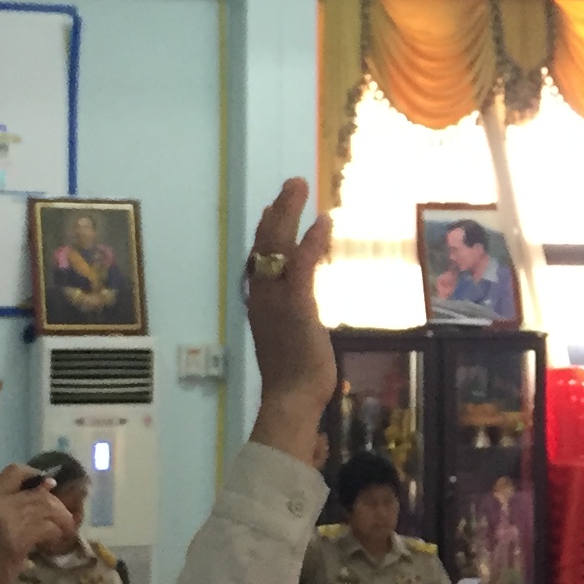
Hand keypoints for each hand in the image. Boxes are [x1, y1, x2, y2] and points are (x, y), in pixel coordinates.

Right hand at [0, 464, 78, 583]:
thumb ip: (9, 505)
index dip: (36, 476)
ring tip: (64, 533)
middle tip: (63, 519)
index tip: (49, 487)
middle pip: (39, 492)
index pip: (15, 471)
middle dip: (57, 505)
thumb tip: (47, 487)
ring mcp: (6, 520)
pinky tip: (56, 545)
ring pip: (48, 508)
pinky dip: (58, 535)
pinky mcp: (18, 538)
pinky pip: (49, 528)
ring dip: (62, 521)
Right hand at [242, 180, 337, 456]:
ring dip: (288, 212)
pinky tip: (324, 222)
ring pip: (277, 245)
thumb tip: (300, 311)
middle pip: (264, 244)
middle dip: (276, 212)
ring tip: (299, 187)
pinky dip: (312, 240)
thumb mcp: (288, 339)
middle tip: (290, 186)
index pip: (259, 260)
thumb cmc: (294, 377)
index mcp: (260, 304)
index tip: (271, 210)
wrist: (291, 397)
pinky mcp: (297, 304)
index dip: (265, 233)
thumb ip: (291, 319)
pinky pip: (302, 263)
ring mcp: (277, 298)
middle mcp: (263, 296)